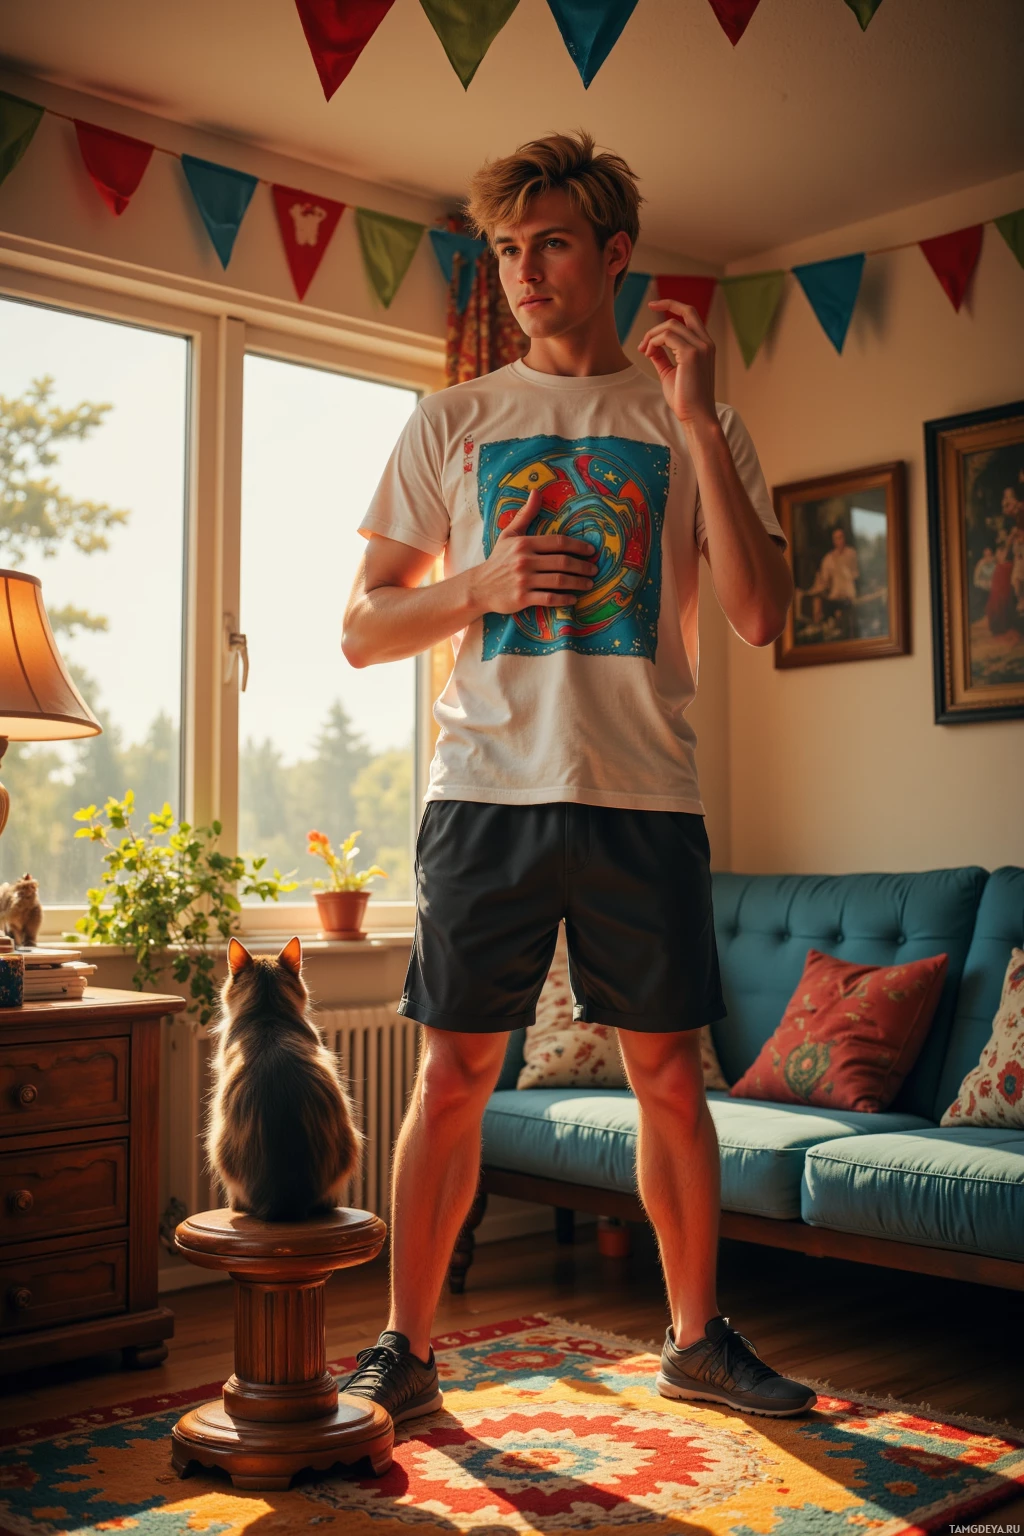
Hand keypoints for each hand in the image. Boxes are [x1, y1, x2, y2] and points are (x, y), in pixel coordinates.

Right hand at [470, 488, 598, 614]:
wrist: (479, 587)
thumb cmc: (498, 560)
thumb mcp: (509, 534)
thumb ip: (526, 514)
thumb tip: (536, 491)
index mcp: (524, 543)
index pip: (558, 542)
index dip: (578, 546)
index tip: (591, 551)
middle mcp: (525, 561)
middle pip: (562, 562)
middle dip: (582, 566)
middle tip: (594, 570)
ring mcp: (524, 580)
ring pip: (559, 581)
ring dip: (578, 582)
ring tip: (589, 584)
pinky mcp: (522, 598)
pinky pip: (549, 598)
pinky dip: (564, 599)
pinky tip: (574, 599)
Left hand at [637, 298, 716, 429]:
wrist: (696, 417)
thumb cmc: (684, 398)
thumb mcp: (669, 372)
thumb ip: (662, 357)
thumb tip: (650, 346)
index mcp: (704, 345)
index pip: (690, 314)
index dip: (672, 305)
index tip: (653, 304)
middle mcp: (706, 342)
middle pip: (682, 314)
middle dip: (661, 314)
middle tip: (644, 333)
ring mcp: (701, 347)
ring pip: (670, 326)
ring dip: (652, 336)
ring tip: (644, 352)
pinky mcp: (692, 354)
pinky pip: (667, 336)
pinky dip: (654, 342)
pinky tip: (648, 353)